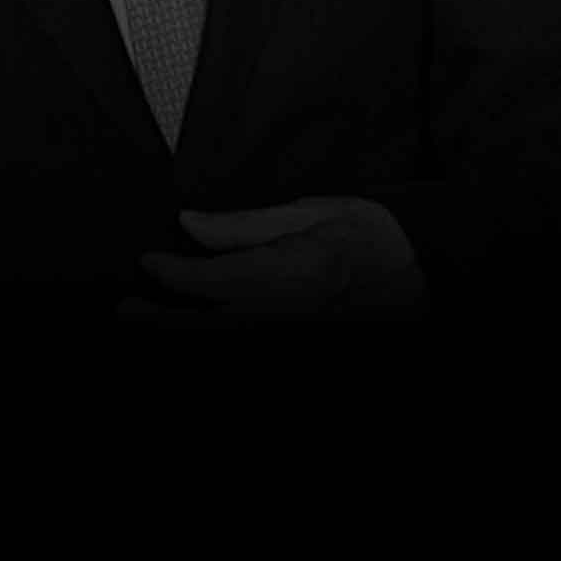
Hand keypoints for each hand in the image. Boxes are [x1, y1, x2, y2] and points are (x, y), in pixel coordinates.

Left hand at [118, 197, 428, 325]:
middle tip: (127, 310)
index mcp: (293, 274)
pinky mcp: (311, 345)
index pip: (216, 281)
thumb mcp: (310, 212)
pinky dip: (222, 341)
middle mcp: (294, 315)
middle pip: (215, 324)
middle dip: (166, 321)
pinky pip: (257, 347)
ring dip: (188, 334)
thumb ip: (245, 225)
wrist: (434, 274)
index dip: (175, 276)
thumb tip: (190, 225)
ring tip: (150, 323)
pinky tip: (202, 333)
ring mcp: (303, 337)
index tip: (147, 262)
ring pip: (231, 342)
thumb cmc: (374, 234)